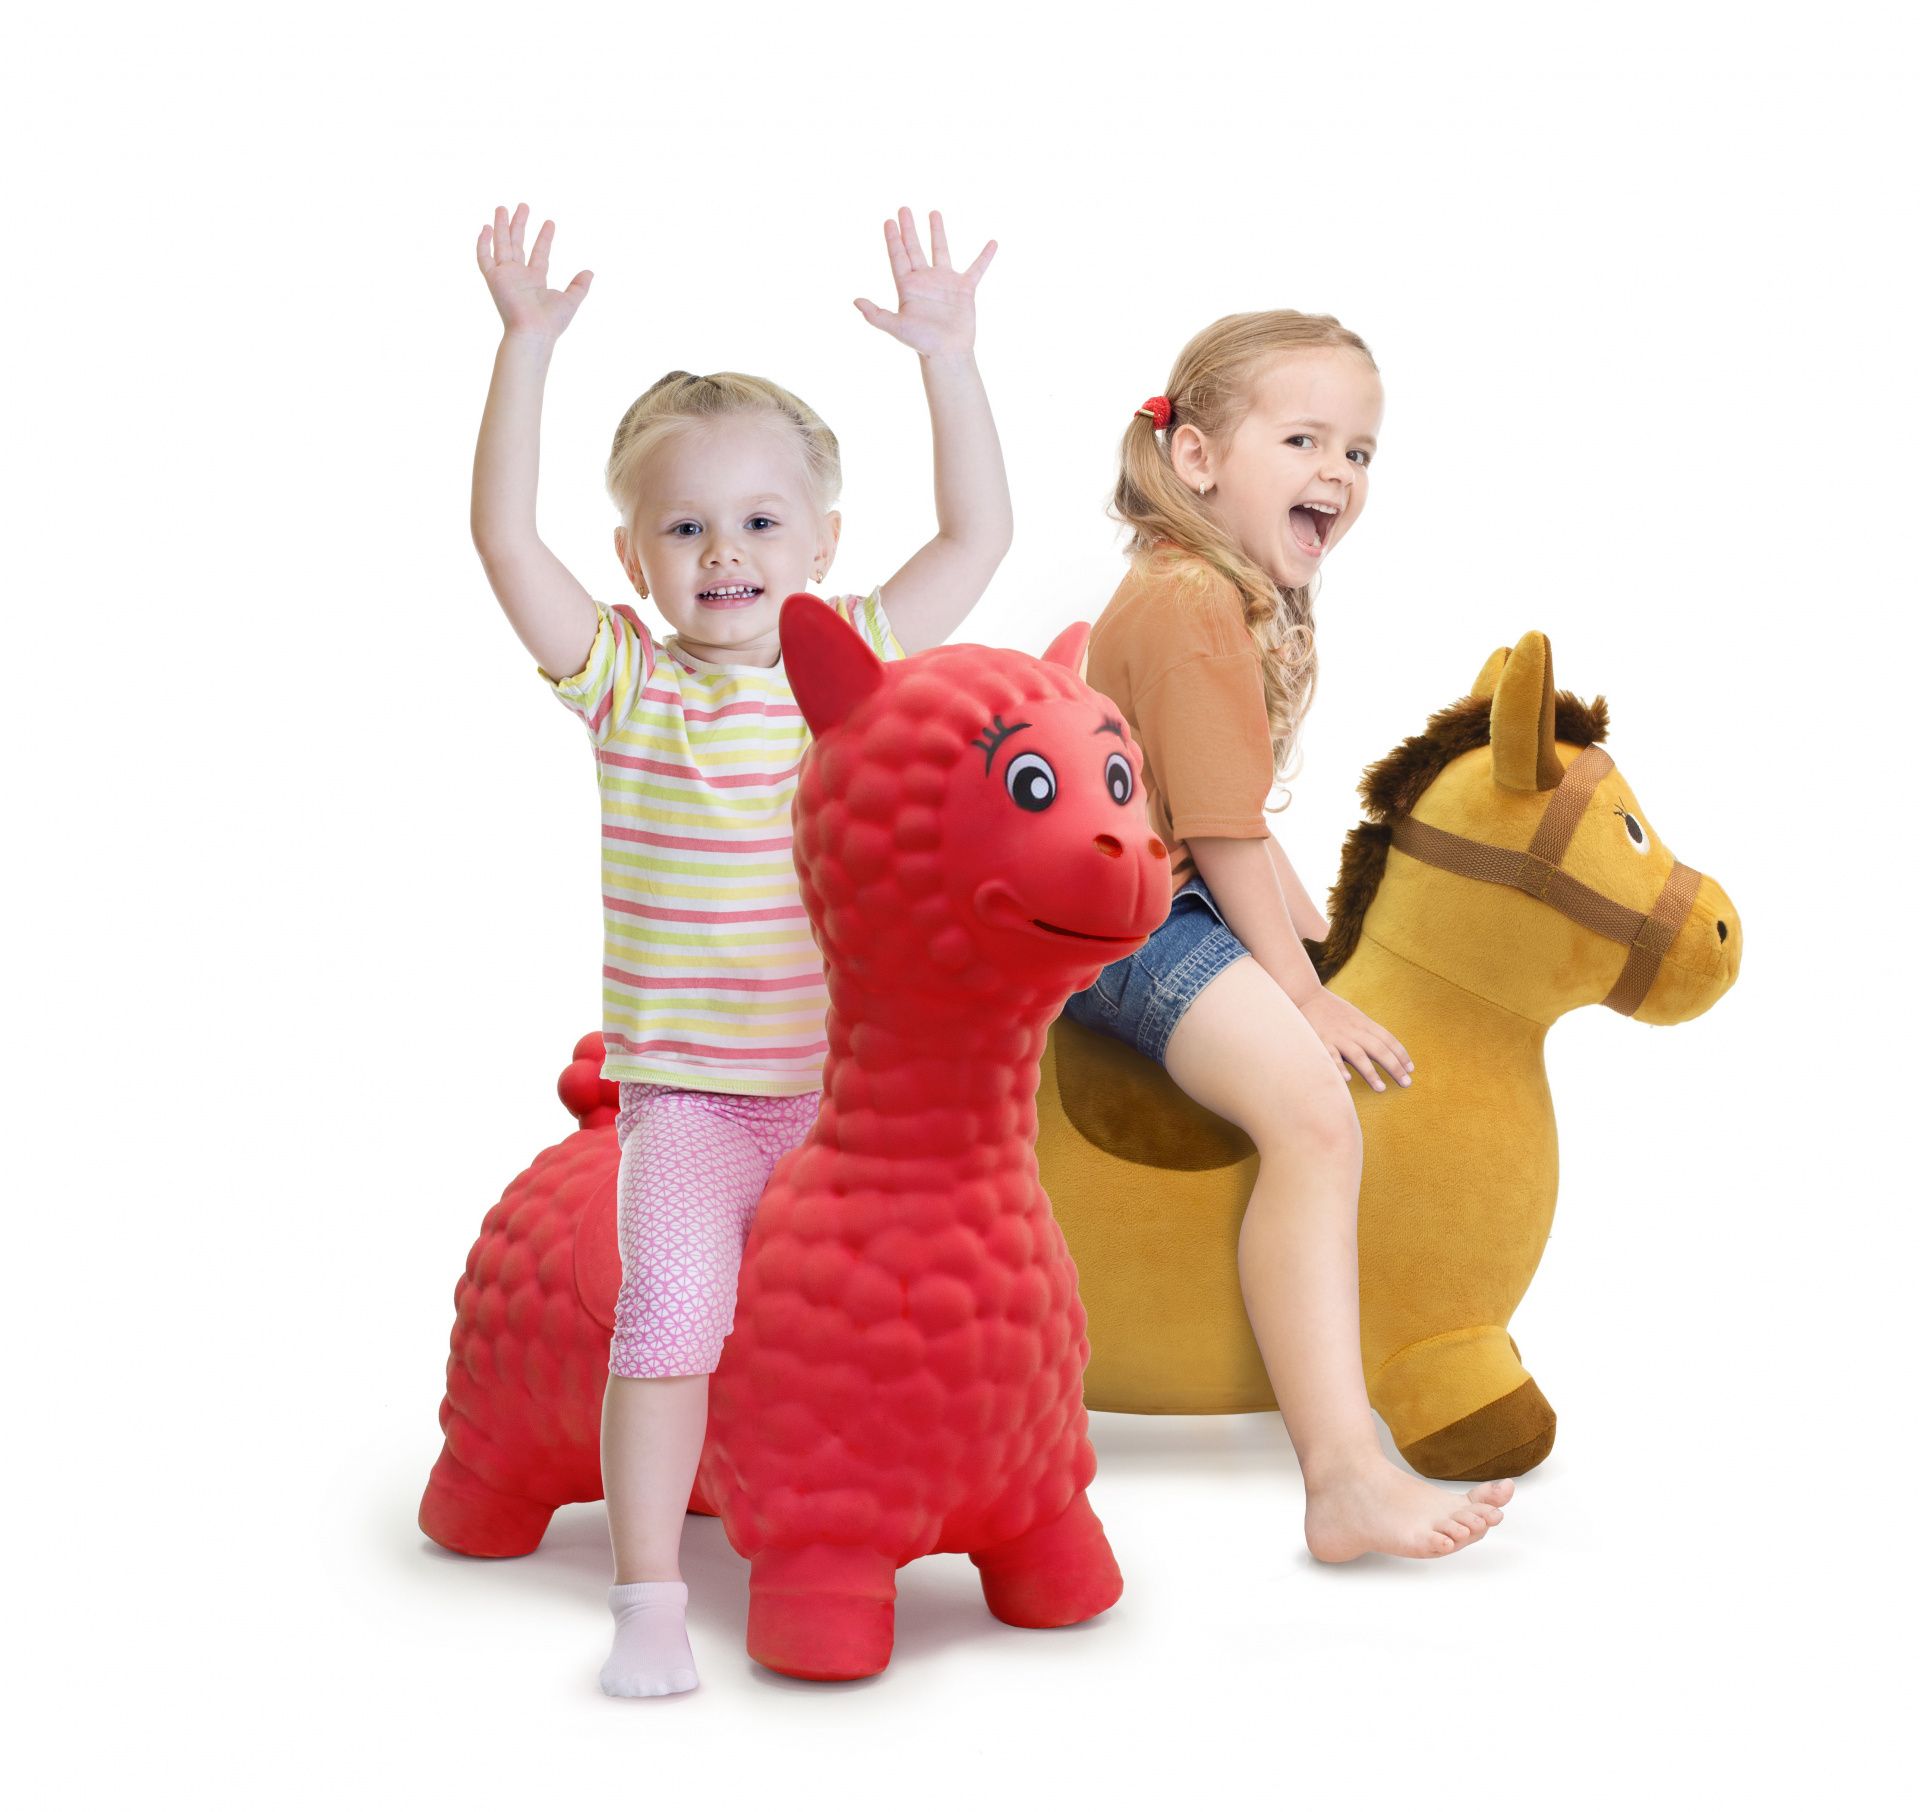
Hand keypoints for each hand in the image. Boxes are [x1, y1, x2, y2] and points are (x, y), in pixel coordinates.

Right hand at [476, 203, 592, 340]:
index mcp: (536, 281)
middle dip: (520, 225)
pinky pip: (484, 258)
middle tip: (523, 205)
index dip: (544, 238)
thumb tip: (590, 272)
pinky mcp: (493, 279)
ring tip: (503, 207)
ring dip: (501, 226)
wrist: (534, 332)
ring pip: (501, 245)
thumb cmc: (551, 322)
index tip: (550, 222)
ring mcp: (505, 276)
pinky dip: (483, 243)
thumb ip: (579, 286)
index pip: (539, 254)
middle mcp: (519, 276)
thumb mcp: (571, 300)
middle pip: (517, 244)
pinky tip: (486, 228)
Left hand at [853, 208, 994, 358]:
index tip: (889, 221)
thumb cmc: (921, 342)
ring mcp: (945, 282)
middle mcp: (925, 280)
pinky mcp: (965, 288)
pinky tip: (993, 243)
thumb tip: (855, 301)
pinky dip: (985, 256)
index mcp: (908, 286)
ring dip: (937, 232)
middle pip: (914, 248)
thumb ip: (876, 314)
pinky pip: (977, 268)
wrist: (947, 353)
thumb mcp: (896, 327)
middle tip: (903, 209)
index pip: (898, 256)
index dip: (893, 238)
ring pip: (940, 250)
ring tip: (933, 212)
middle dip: (909, 228)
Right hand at [1298, 989, 1412, 1092]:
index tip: (1410, 1069)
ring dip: (1371, 1073)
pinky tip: (1348, 1080)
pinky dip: (1339, 1067)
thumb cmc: (1331, 1010)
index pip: (1388, 1039)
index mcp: (1363, 1023)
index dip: (1400, 1054)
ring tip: (1381, 1089)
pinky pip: (1331, 1056)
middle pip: (1378, 1049)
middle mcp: (1353, 1030)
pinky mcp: (1320, 1040)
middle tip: (1406, 1083)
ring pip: (1358, 1055)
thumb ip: (1367, 1032)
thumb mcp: (1354, 1017)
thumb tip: (1385, 1051)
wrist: (1305, 994)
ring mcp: (1337, 1036)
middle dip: (1394, 1067)